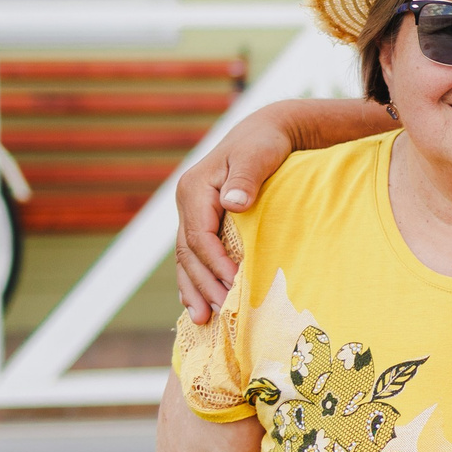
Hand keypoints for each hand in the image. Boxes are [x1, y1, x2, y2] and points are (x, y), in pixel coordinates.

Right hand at [173, 117, 294, 322]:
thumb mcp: (257, 155)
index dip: (215, 264)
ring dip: (193, 289)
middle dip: (202, 285)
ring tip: (203, 319)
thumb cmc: (265, 144)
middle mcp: (187, 202)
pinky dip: (194, 280)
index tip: (233, 285)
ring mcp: (191, 212)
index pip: (199, 236)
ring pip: (186, 258)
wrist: (266, 132)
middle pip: (188, 253)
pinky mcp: (201, 221)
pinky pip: (192, 255)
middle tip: (220, 312)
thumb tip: (233, 202)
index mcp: (194, 188)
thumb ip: (245, 178)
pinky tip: (197, 303)